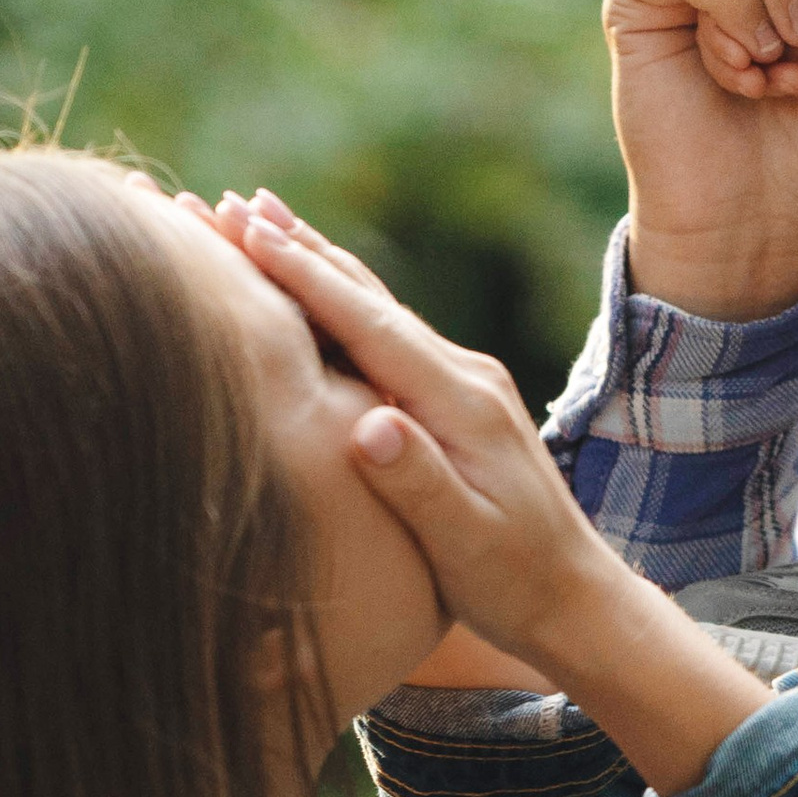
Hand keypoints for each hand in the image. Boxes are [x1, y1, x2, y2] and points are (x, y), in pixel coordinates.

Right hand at [215, 191, 769, 788]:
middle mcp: (464, 375)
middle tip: (223, 201)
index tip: (246, 229)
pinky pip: (385, 332)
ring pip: (375, 305)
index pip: (370, 323)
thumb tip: (368, 425)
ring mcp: (463, 380)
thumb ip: (417, 482)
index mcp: (462, 401)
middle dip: (295, 246)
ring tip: (258, 215)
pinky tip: (314, 282)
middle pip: (367, 296)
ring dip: (314, 259)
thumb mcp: (464, 541)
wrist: (574, 595)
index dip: (305, 276)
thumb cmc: (513, 578)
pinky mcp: (456, 397)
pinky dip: (341, 298)